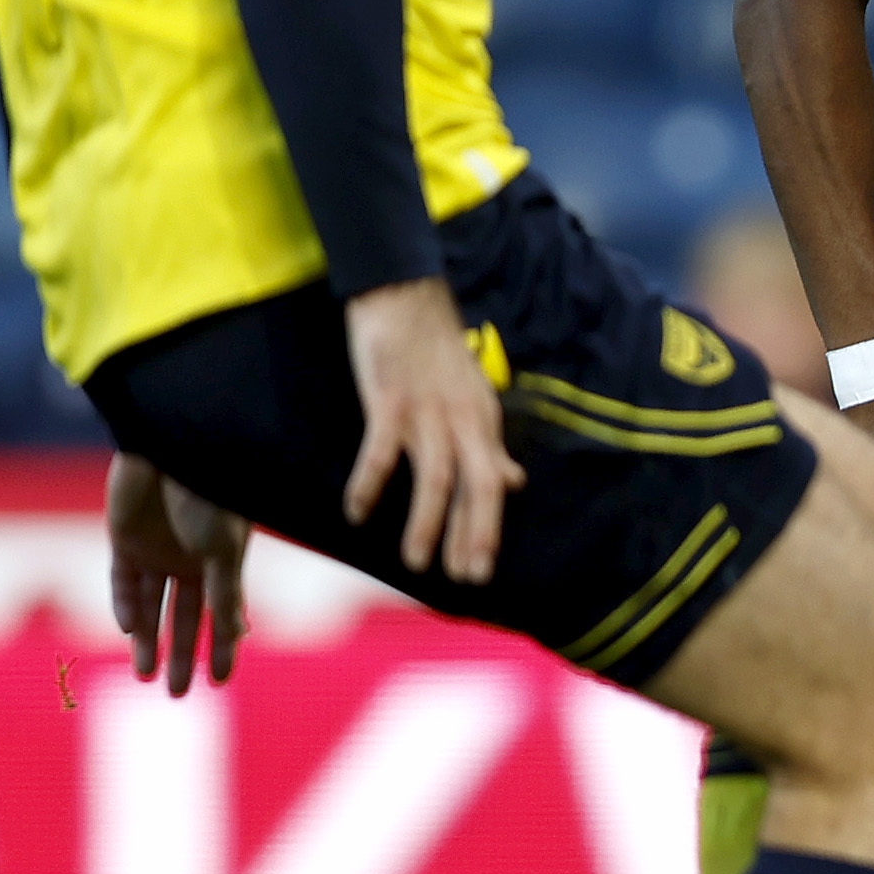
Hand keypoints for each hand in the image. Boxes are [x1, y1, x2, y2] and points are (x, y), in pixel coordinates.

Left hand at [107, 454, 248, 694]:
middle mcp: (190, 560)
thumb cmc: (208, 493)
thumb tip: (239, 635)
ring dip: (148, 641)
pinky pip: (123, 581)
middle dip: (183, 655)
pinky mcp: (124, 539)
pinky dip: (125, 605)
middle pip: (185, 618)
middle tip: (177, 695)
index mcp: (222, 561)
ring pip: (151, 607)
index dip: (223, 649)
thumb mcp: (222, 550)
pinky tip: (129, 628)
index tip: (219, 683)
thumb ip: (226, 593)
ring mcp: (156, 550)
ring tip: (144, 675)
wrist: (170, 444)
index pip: (223, 615)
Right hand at [341, 275, 525, 580]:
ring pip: (435, 476)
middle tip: (463, 578)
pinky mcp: (389, 399)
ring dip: (427, 521)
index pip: (491, 485)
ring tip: (417, 562)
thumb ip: (490, 445)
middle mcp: (461, 420)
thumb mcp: (475, 399)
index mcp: (481, 422)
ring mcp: (426, 411)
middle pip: (475, 485)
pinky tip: (357, 513)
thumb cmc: (436, 352)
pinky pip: (380, 450)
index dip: (487, 529)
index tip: (480, 570)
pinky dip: (370, 483)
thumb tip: (515, 482)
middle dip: (471, 534)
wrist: (404, 295)